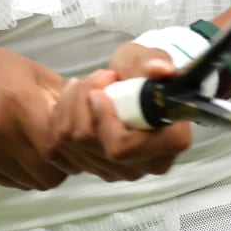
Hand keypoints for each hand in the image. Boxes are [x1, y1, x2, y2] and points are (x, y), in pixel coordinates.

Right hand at [0, 46, 74, 191]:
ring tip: (40, 150)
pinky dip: (23, 174)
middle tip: (63, 150)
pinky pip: (11, 183)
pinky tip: (21, 154)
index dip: (74, 150)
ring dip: (43, 171)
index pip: (57, 146)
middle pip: (48, 172)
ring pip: (31, 183)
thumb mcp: (33, 73)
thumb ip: (64, 97)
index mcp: (18, 103)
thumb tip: (97, 110)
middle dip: (63, 166)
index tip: (78, 142)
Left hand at [47, 43, 193, 181]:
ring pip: (73, 143)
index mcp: (170, 142)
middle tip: (97, 78)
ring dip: (71, 105)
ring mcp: (118, 171)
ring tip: (86, 84)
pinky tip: (71, 98)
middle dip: (83, 104)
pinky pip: (60, 147)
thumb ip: (156, 62)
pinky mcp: (94, 168)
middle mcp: (145, 165)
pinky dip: (60, 117)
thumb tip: (159, 69)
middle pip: (92, 144)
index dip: (104, 119)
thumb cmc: (145, 72)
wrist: (133, 85)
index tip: (98, 92)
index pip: (124, 147)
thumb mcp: (151, 59)